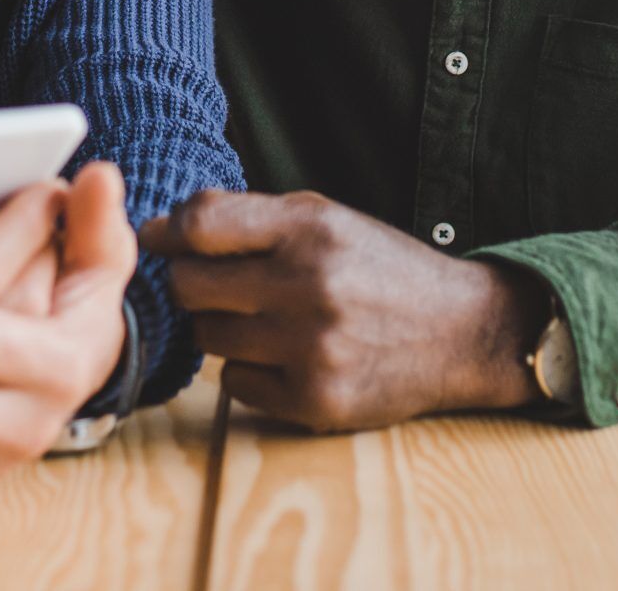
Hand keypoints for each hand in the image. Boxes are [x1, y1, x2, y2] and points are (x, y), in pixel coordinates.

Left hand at [138, 189, 546, 432]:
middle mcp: (309, 286)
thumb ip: (249, 217)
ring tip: (263, 318)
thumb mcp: (326, 219)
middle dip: (192, 283)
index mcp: (310, 229)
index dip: (166, 232)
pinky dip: (249, 370)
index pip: (200, 225)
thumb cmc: (379, 267)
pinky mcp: (316, 400)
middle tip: (216, 284)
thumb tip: (162, 226)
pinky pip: (234, 384)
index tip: (157, 239)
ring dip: (223, 327)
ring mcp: (312, 348)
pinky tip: (286, 356)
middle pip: (190, 286)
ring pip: (208, 337)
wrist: (460, 331)